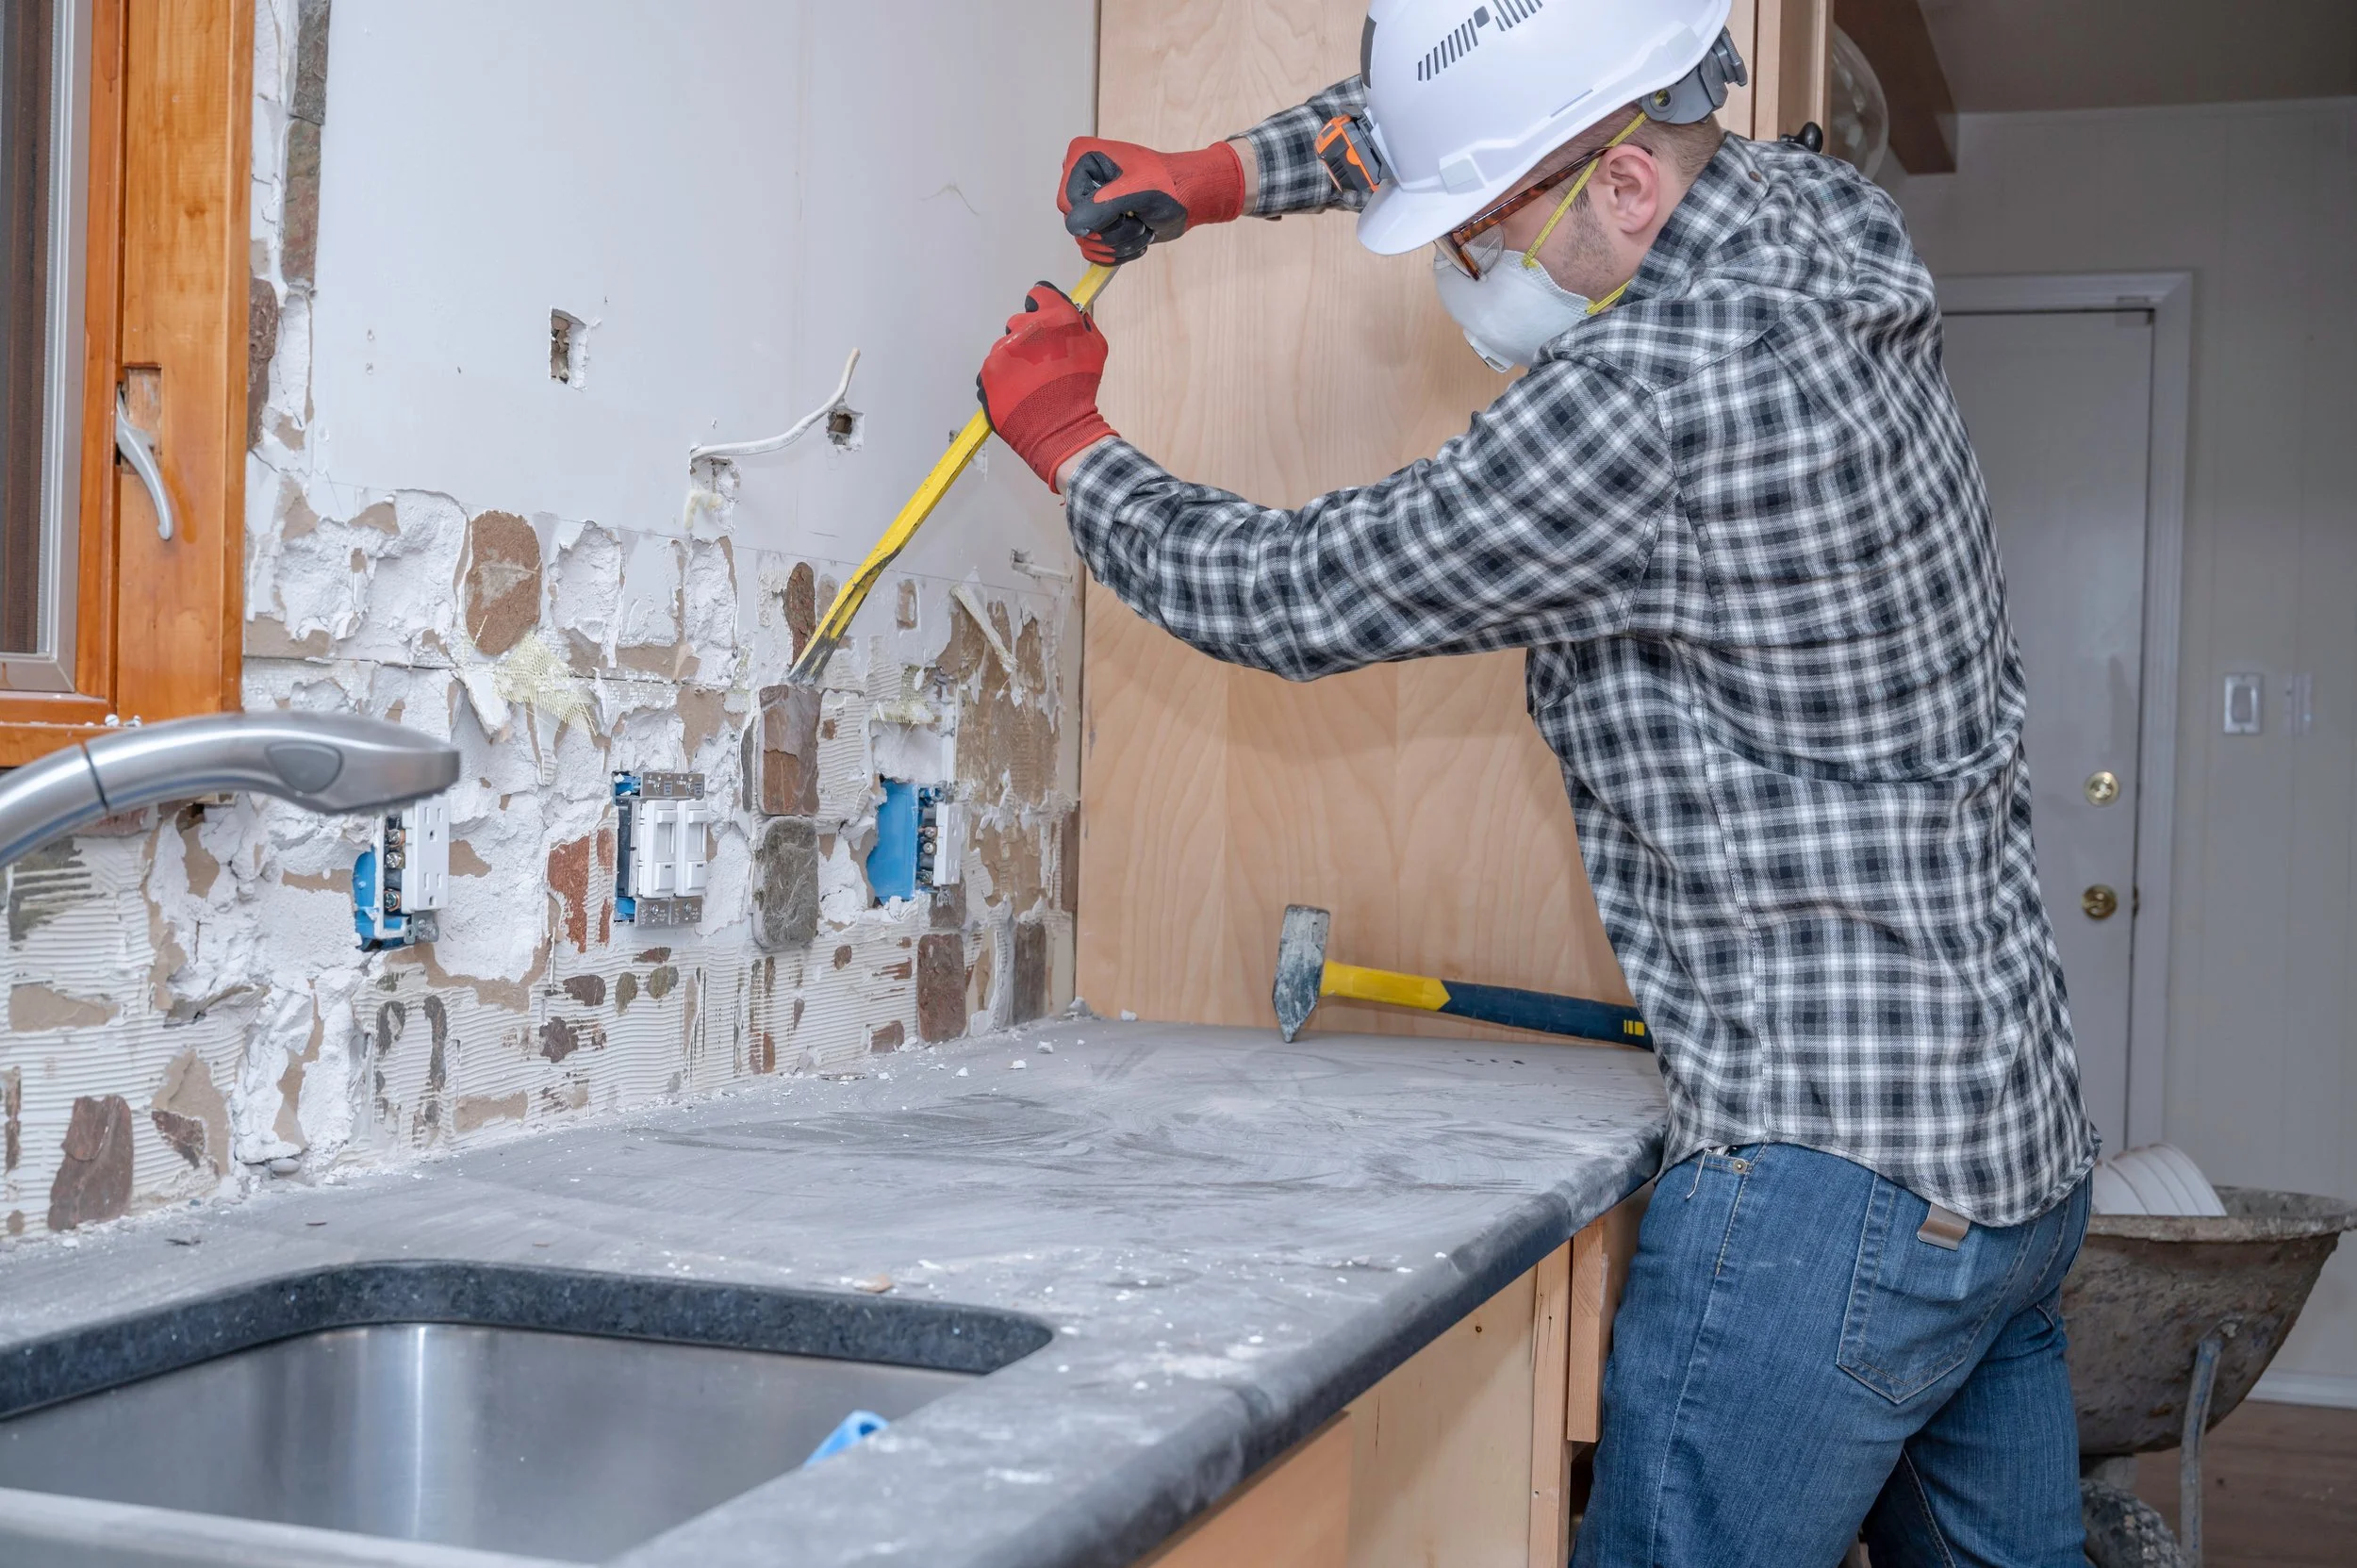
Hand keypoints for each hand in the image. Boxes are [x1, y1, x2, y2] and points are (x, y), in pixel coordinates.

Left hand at [977, 284, 1117, 491]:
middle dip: (1028, 337)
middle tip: (1039, 363)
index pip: (1039, 295)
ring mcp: (1005, 348)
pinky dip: (1003, 378)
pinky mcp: (989, 370)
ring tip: (1029, 383)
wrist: (1060, 429)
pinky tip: (1017, 392)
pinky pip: (993, 368)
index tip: (1044, 324)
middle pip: (1019, 321)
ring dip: (1015, 359)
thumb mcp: (1096, 350)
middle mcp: (1027, 327)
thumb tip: (1074, 316)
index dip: (1042, 308)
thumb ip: (1082, 325)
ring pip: (1005, 346)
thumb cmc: (1080, 392)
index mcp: (1056, 318)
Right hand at [1060, 137, 1245, 263]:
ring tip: (1141, 227)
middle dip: (1111, 231)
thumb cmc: (1170, 184)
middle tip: (1137, 219)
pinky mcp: (1099, 223)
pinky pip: (1095, 253)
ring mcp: (1088, 203)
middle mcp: (1079, 179)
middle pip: (1076, 225)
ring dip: (1119, 243)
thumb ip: (1104, 206)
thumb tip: (1075, 226)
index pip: (1067, 203)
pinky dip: (1120, 252)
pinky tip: (1138, 236)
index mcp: (1082, 157)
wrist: (1189, 198)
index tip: (1124, 209)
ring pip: (1087, 243)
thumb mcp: (1138, 190)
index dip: (1094, 215)